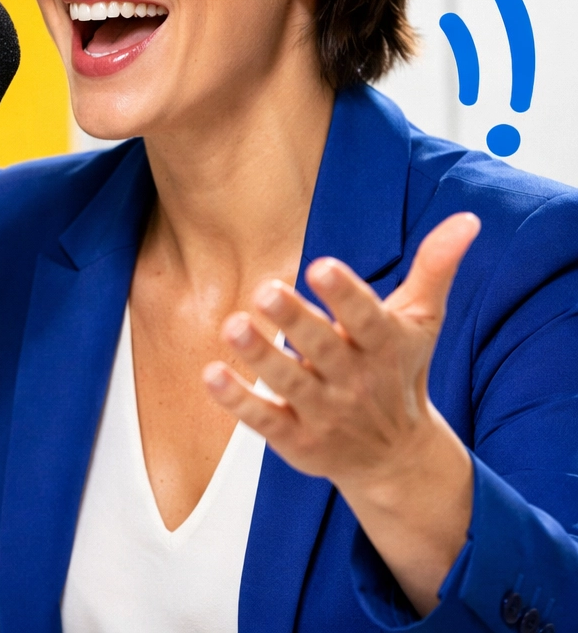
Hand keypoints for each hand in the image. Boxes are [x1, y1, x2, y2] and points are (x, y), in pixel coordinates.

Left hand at [202, 212, 480, 614]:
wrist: (398, 459)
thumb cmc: (400, 372)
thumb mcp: (421, 322)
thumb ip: (435, 268)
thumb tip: (467, 219)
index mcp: (383, 346)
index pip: (366, 318)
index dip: (345, 294)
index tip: (321, 266)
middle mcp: (354, 380)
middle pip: (323, 349)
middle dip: (295, 321)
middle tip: (266, 291)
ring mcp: (324, 412)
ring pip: (289, 382)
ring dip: (260, 355)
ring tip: (232, 325)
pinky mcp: (297, 439)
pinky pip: (265, 420)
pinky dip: (238, 401)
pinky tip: (211, 375)